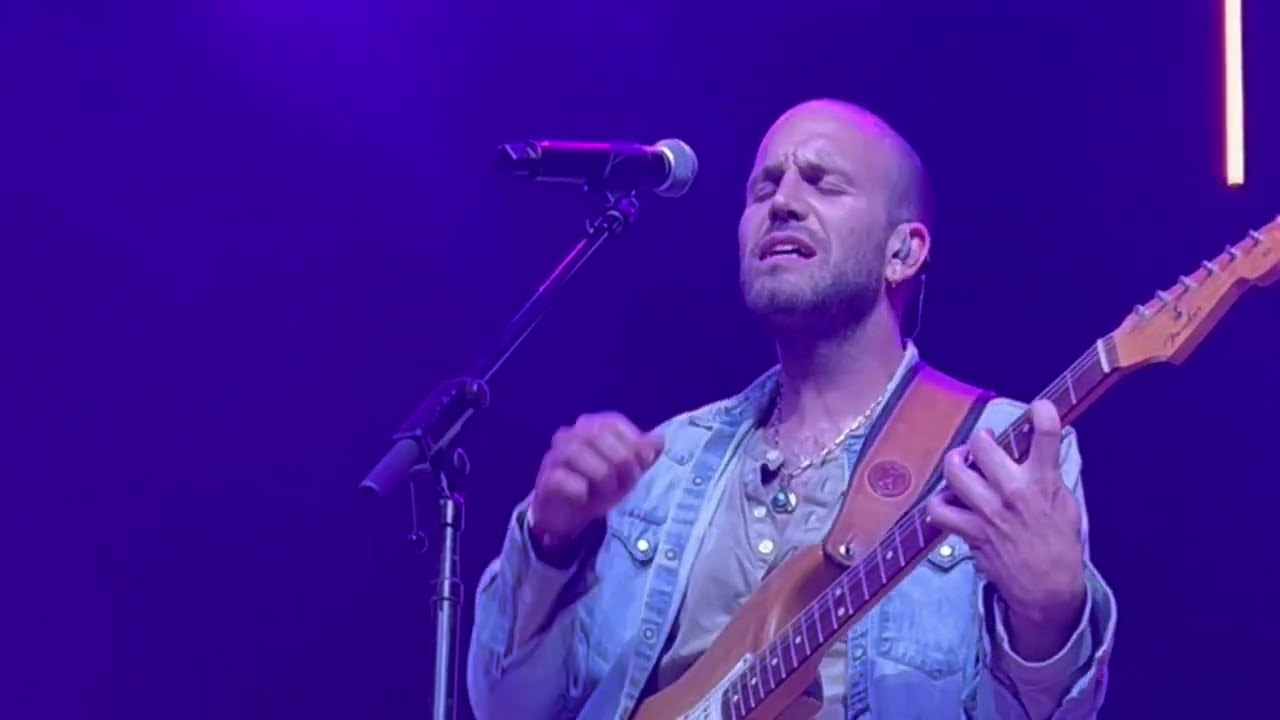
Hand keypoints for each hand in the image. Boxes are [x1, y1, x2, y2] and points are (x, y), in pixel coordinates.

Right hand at [530, 412, 664, 542]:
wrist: (568, 516)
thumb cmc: (600, 486)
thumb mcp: (628, 472)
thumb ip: (644, 455)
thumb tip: (659, 440)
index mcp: (591, 426)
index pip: (613, 423)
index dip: (632, 442)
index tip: (643, 464)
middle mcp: (569, 435)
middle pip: (598, 435)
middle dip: (620, 460)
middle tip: (627, 482)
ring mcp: (554, 456)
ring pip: (577, 452)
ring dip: (601, 475)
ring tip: (607, 491)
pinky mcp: (545, 480)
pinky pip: (562, 478)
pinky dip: (579, 490)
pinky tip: (585, 498)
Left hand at [925, 400, 1085, 657]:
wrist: (1048, 589)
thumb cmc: (1059, 545)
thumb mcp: (1066, 504)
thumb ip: (1049, 474)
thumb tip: (1036, 447)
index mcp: (1044, 484)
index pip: (1047, 438)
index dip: (1042, 414)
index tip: (1039, 407)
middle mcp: (1014, 493)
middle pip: (983, 447)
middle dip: (980, 439)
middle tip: (983, 443)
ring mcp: (989, 512)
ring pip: (955, 472)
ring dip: (955, 463)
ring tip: (962, 464)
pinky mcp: (971, 532)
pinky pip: (940, 511)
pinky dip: (939, 503)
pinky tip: (949, 501)